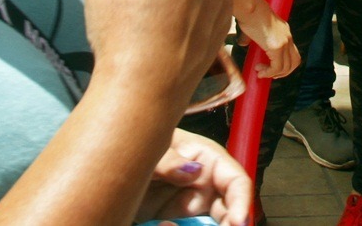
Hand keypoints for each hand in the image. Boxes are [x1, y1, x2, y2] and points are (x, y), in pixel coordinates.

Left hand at [136, 129, 252, 225]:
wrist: (119, 164)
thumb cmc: (142, 143)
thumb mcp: (153, 147)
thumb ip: (168, 159)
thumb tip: (193, 170)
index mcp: (209, 161)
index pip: (236, 182)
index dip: (242, 202)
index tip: (239, 222)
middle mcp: (205, 186)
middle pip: (228, 212)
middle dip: (226, 225)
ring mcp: (191, 206)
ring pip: (208, 225)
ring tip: (167, 223)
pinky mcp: (177, 220)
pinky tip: (160, 225)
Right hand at [237, 3, 299, 79]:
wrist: (249, 6)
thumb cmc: (249, 13)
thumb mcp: (254, 26)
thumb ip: (251, 37)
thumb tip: (243, 44)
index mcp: (284, 31)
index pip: (292, 53)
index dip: (285, 65)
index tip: (272, 69)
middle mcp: (287, 37)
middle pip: (294, 62)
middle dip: (283, 73)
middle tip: (268, 74)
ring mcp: (284, 42)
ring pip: (286, 67)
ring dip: (273, 74)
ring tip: (260, 72)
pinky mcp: (277, 46)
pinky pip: (276, 67)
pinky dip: (269, 73)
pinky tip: (260, 71)